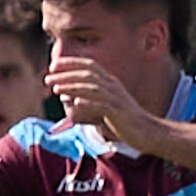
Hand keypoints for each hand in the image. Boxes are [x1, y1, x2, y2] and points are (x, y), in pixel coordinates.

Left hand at [45, 57, 162, 150]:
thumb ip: (90, 103)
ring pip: (92, 88)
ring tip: (55, 89)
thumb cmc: (125, 122)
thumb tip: (70, 103)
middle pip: (88, 74)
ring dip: (73, 87)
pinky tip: (75, 105)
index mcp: (110, 83)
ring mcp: (116, 99)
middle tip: (47, 78)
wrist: (148, 132)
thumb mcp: (106, 109)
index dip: (71, 63)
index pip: (90, 66)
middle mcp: (113, 87)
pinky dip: (88, 104)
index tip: (53, 65)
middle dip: (66, 74)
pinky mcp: (119, 113)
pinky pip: (102, 106)